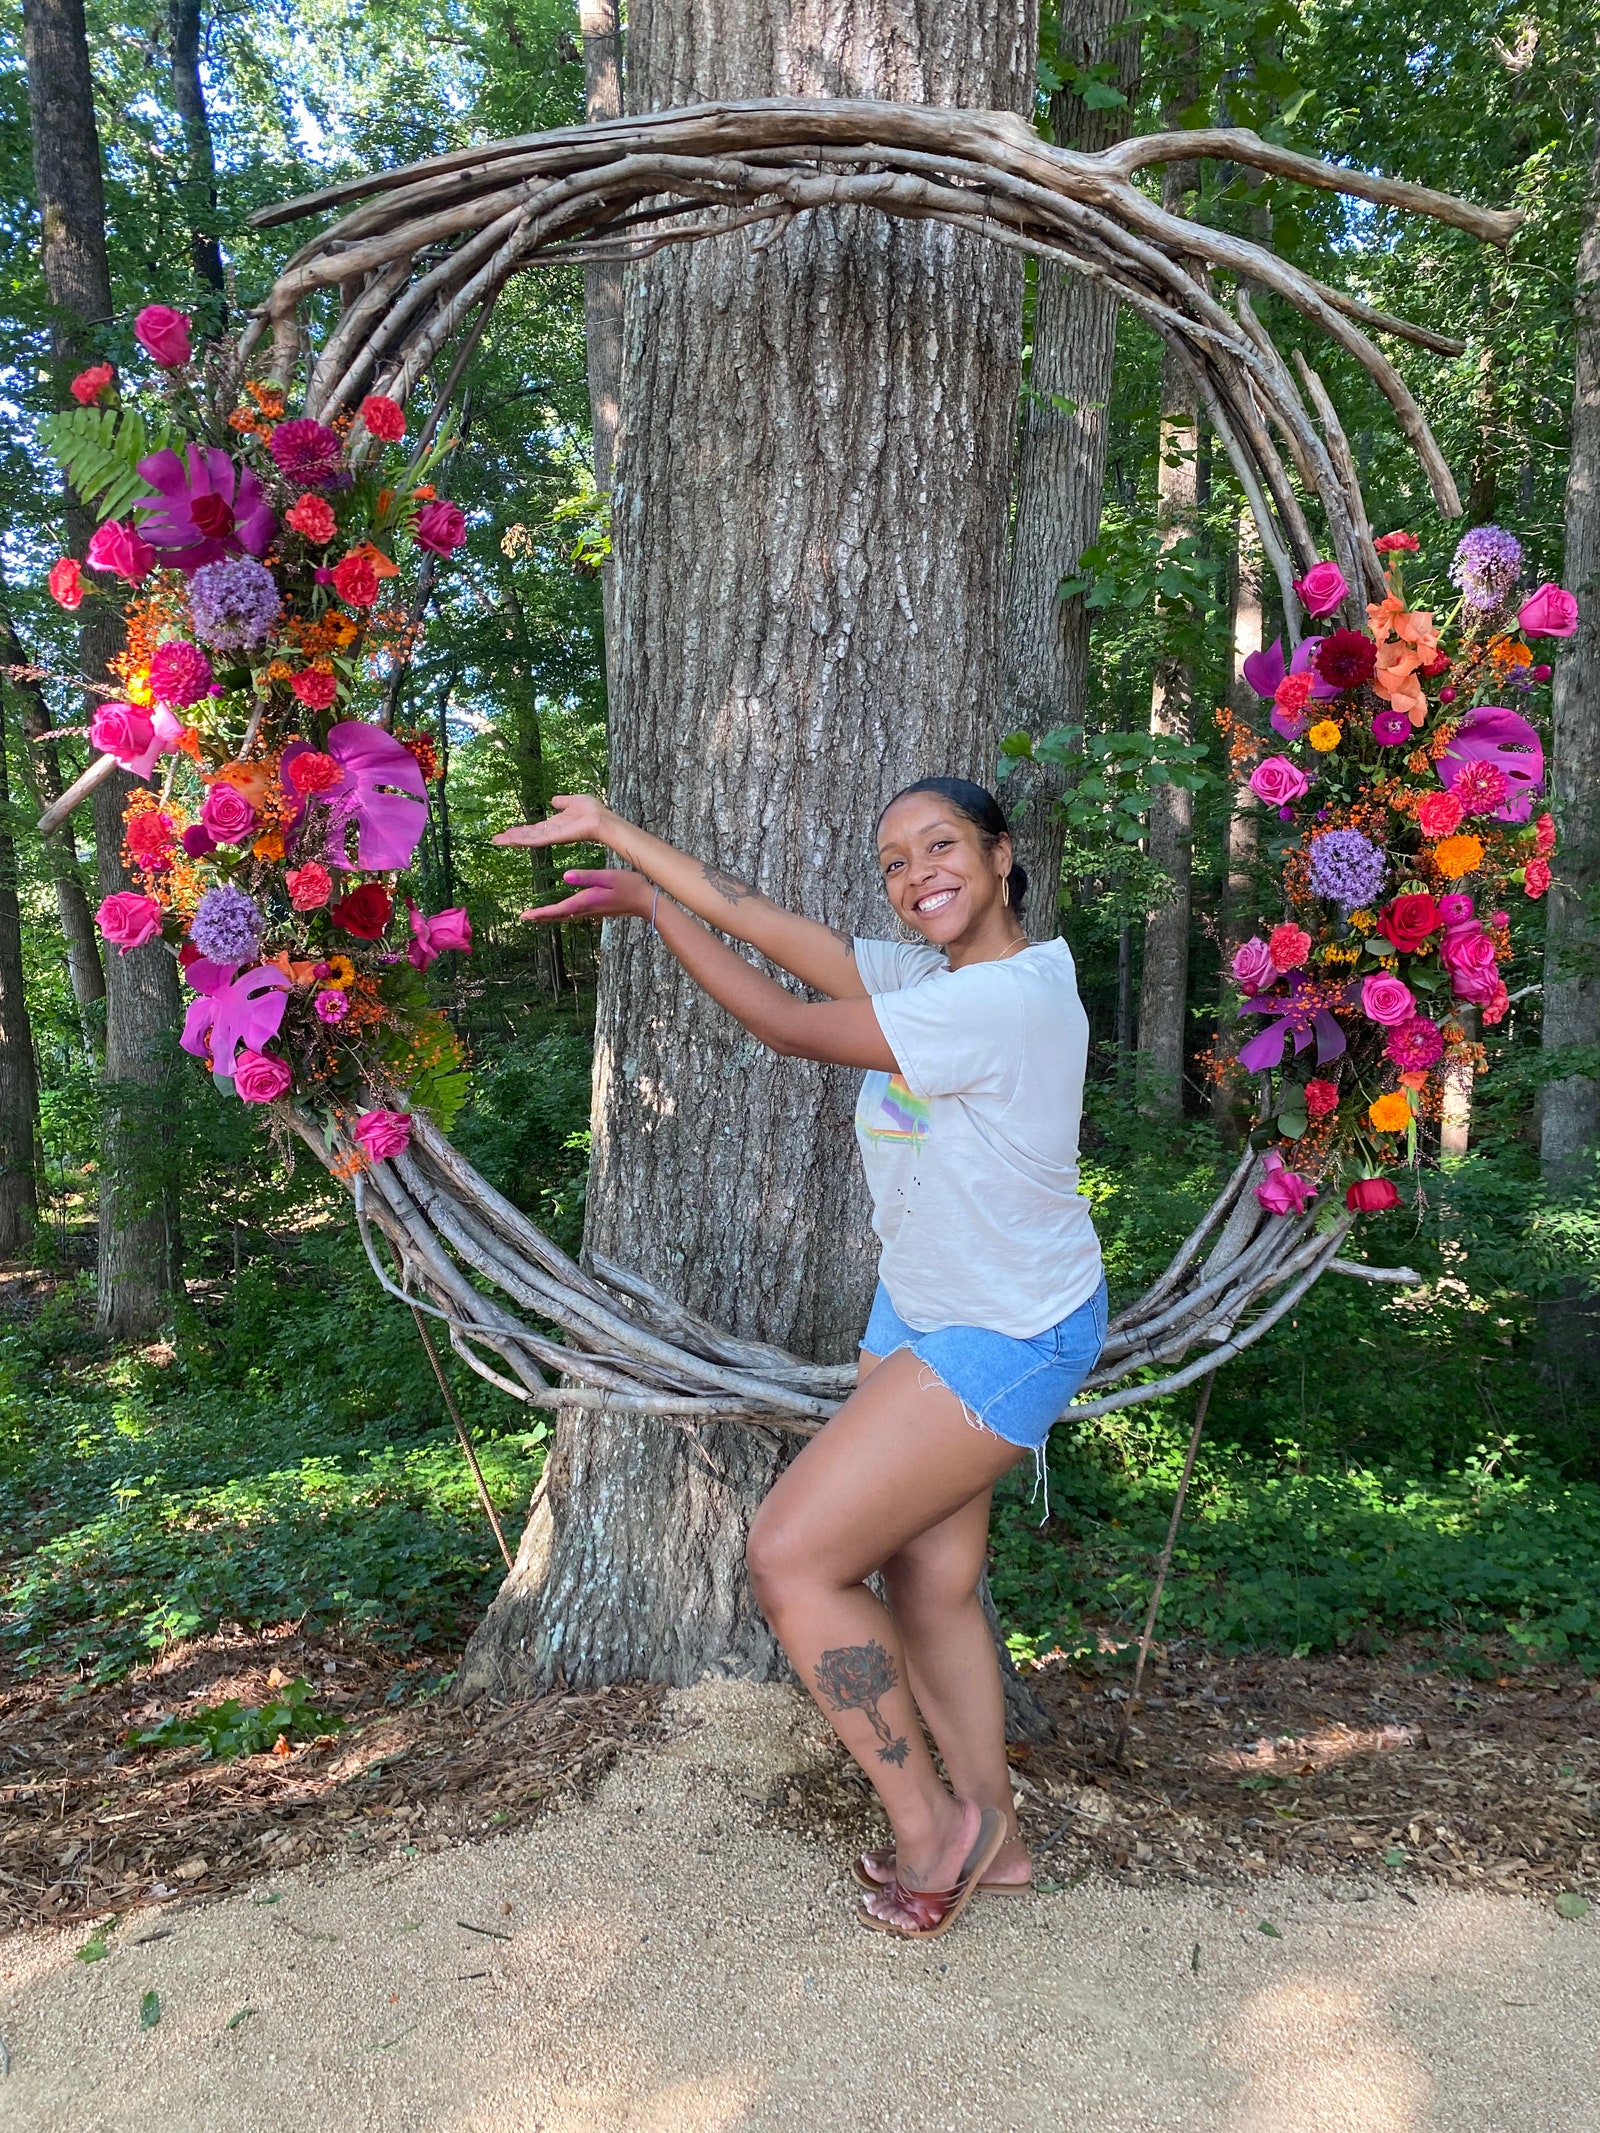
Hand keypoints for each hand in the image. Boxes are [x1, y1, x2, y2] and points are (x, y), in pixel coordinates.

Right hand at [493, 792, 613, 849]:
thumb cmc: (592, 810)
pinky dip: (522, 840)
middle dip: (512, 837)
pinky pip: (535, 840)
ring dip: (512, 839)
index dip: (522, 830)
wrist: (601, 819)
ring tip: (497, 841)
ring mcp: (552, 836)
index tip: (509, 831)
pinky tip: (510, 840)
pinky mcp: (554, 838)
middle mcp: (552, 832)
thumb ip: (562, 802)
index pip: (534, 829)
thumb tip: (553, 800)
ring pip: (528, 839)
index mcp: (556, 824)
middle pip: (528, 836)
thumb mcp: (574, 801)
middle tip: (496, 839)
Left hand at [521, 868, 652, 923]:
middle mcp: (586, 909)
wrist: (646, 901)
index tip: (525, 916)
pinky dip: (561, 914)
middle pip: (558, 916)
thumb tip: (564, 877)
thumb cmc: (630, 886)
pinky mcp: (596, 910)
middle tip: (524, 917)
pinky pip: (573, 914)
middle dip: (541, 917)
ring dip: (550, 916)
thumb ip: (586, 876)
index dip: (540, 913)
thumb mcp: (608, 877)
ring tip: (536, 915)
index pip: (558, 909)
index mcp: (586, 901)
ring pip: (565, 916)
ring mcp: (592, 912)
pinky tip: (559, 911)